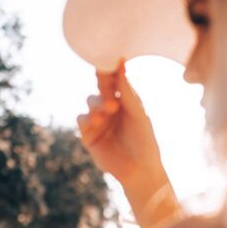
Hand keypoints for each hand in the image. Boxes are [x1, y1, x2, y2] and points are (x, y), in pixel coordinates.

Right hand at [78, 60, 163, 188]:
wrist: (139, 170)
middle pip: (101, 86)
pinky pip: (82, 119)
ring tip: (109, 109)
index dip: (110, 69)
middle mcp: (110, 106)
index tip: (109, 58)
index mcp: (125, 99)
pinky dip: (87, 117)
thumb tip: (121, 62)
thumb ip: (127, 91)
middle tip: (105, 77)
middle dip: (102, 82)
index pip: (115, 79)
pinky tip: (96, 121)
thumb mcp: (138, 114)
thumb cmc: (144, 141)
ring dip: (97, 103)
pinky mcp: (89, 134)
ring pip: (90, 100)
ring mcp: (98, 119)